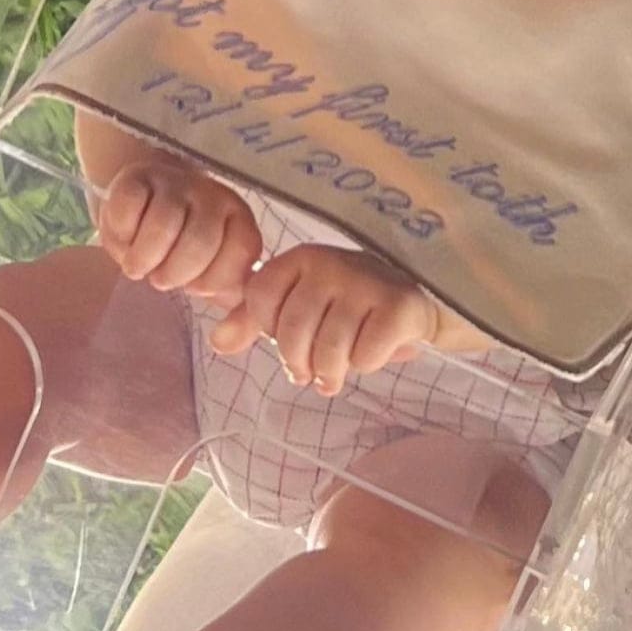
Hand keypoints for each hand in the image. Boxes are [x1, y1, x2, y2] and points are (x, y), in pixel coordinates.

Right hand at [96, 157, 262, 308]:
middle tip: (162, 277)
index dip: (209, 283)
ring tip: (139, 264)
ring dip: (144, 257)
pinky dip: (121, 234)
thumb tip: (223, 343)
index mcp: (241, 223)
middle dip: (175, 272)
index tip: (194, 283)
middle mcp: (214, 197)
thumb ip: (238, 316)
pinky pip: (128, 207)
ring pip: (163, 224)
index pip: (237, 260)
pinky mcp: (137, 177)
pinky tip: (125, 238)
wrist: (151, 203)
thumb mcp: (217, 279)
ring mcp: (176, 183)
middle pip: (200, 242)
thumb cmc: (187, 250)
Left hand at [208, 244, 438, 396]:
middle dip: (298, 363)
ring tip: (335, 372)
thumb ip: (250, 321)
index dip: (269, 329)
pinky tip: (370, 353)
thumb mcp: (296, 304)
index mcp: (300, 258)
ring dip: (331, 372)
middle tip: (311, 370)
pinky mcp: (398, 306)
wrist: (414, 297)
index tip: (288, 335)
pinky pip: (364, 356)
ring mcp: (366, 282)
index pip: (259, 299)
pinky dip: (365, 365)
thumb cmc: (345, 303)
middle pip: (291, 333)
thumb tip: (217, 343)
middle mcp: (330, 263)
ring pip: (328, 351)